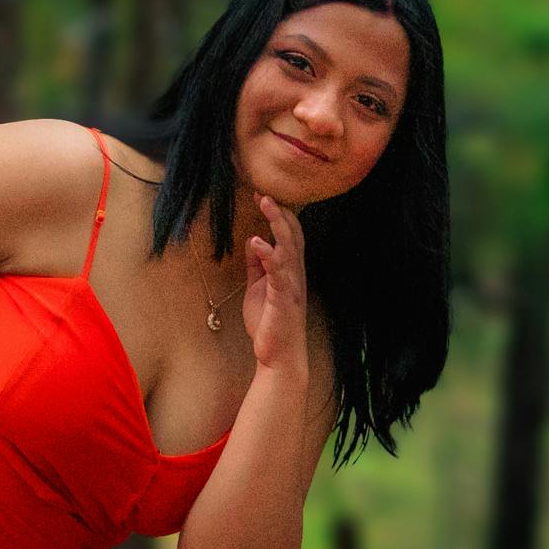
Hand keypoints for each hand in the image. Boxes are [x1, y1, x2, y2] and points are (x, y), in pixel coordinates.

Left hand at [241, 194, 308, 378]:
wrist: (278, 356)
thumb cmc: (269, 323)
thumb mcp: (258, 288)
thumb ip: (258, 266)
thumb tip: (253, 242)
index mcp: (290, 271)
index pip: (289, 236)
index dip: (279, 215)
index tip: (264, 196)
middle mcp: (295, 274)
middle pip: (293, 235)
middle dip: (280, 212)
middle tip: (265, 192)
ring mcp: (291, 285)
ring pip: (289, 247)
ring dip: (277, 224)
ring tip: (266, 204)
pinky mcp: (282, 298)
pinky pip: (277, 272)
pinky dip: (268, 255)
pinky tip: (257, 242)